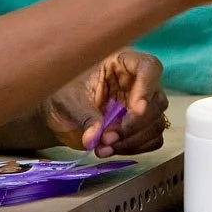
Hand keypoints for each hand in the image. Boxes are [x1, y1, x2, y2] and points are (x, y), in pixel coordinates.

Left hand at [45, 50, 168, 157]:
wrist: (54, 113)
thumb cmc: (59, 94)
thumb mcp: (66, 99)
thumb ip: (83, 115)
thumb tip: (95, 137)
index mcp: (121, 62)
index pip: (149, 67)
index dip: (147, 87)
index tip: (135, 109)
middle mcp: (137, 82)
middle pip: (156, 101)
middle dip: (134, 124)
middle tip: (108, 137)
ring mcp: (141, 106)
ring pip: (156, 123)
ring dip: (133, 140)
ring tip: (103, 147)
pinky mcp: (140, 128)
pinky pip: (151, 140)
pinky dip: (134, 148)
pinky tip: (109, 150)